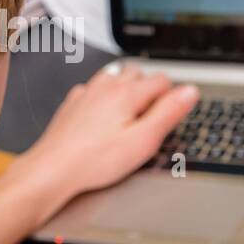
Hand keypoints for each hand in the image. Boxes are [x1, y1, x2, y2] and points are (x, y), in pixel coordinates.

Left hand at [11, 63, 198, 214]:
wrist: (54, 169)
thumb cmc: (95, 160)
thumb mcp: (143, 141)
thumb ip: (169, 113)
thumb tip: (189, 92)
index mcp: (127, 93)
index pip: (162, 80)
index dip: (172, 96)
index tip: (171, 114)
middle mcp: (106, 86)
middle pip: (138, 74)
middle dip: (150, 90)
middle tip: (152, 116)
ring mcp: (87, 93)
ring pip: (115, 77)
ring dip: (127, 89)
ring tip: (131, 114)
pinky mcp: (73, 103)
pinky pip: (94, 89)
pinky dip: (105, 97)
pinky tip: (104, 116)